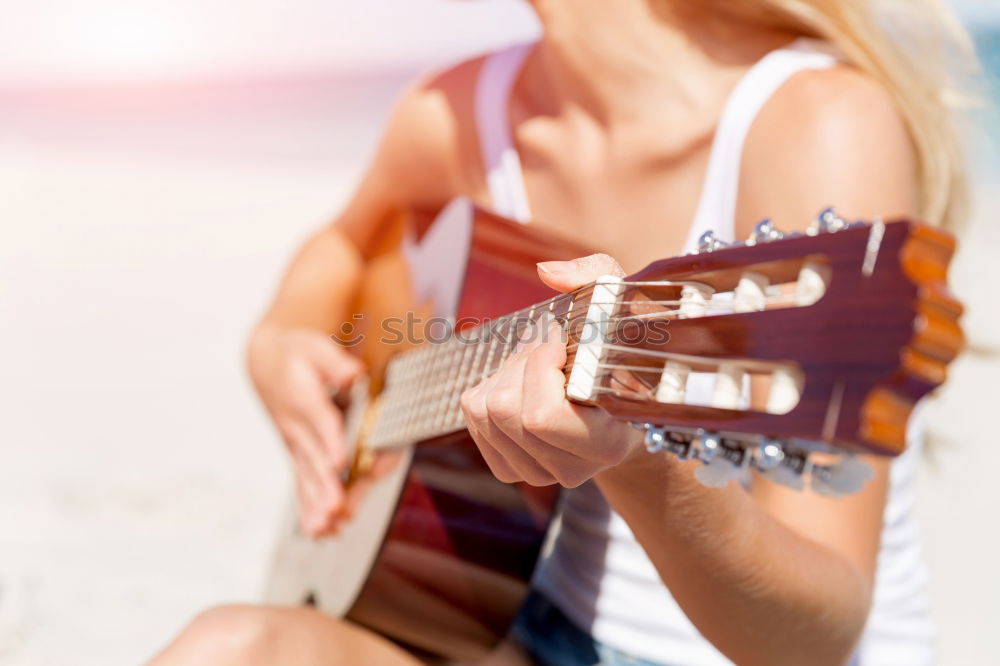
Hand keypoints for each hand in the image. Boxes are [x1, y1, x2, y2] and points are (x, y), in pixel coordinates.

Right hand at [247, 324, 362, 536]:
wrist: (266, 363)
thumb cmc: (297, 354)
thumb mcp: (316, 348)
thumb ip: (335, 364)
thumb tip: (354, 373)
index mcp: (304, 398)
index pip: (320, 422)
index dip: (330, 442)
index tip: (338, 462)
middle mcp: (297, 427)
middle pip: (313, 460)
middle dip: (324, 486)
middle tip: (334, 510)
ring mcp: (295, 445)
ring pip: (306, 479)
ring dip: (316, 505)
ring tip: (326, 530)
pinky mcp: (297, 455)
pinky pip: (301, 485)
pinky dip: (309, 509)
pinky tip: (319, 533)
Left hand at [459, 254, 642, 487]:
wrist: (628, 405)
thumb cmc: (629, 352)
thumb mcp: (626, 305)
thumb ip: (595, 276)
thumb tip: (547, 272)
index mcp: (606, 444)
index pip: (543, 417)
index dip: (540, 367)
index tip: (560, 339)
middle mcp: (571, 468)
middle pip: (506, 410)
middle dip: (522, 362)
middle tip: (548, 343)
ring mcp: (536, 473)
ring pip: (486, 411)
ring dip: (506, 372)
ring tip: (538, 360)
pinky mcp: (508, 465)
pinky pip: (473, 416)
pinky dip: (491, 386)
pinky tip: (522, 380)